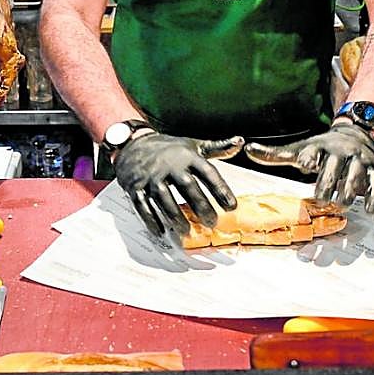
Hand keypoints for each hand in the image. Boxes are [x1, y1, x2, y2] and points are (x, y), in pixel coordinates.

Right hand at [112, 132, 243, 238]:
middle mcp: (169, 165)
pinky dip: (151, 220)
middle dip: (200, 206)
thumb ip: (217, 147)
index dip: (220, 190)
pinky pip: (143, 205)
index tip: (232, 206)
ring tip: (187, 232)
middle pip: (187, 186)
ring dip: (176, 217)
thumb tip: (240, 142)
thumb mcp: (193, 145)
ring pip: (164, 198)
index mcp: (187, 155)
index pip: (207, 172)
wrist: (133, 144)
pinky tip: (161, 232)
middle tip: (212, 222)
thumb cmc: (169, 149)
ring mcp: (150, 176)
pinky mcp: (135, 187)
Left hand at [244, 122, 373, 212]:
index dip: (310, 157)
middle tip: (320, 200)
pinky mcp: (372, 169)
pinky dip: (372, 197)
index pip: (314, 151)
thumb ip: (274, 154)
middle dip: (328, 184)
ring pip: (355, 176)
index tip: (305, 164)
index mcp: (319, 147)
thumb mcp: (299, 149)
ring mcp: (358, 160)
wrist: (355, 134)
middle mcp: (340, 152)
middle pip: (334, 167)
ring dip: (349, 192)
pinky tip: (368, 210)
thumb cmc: (321, 149)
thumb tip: (248, 149)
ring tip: (341, 206)